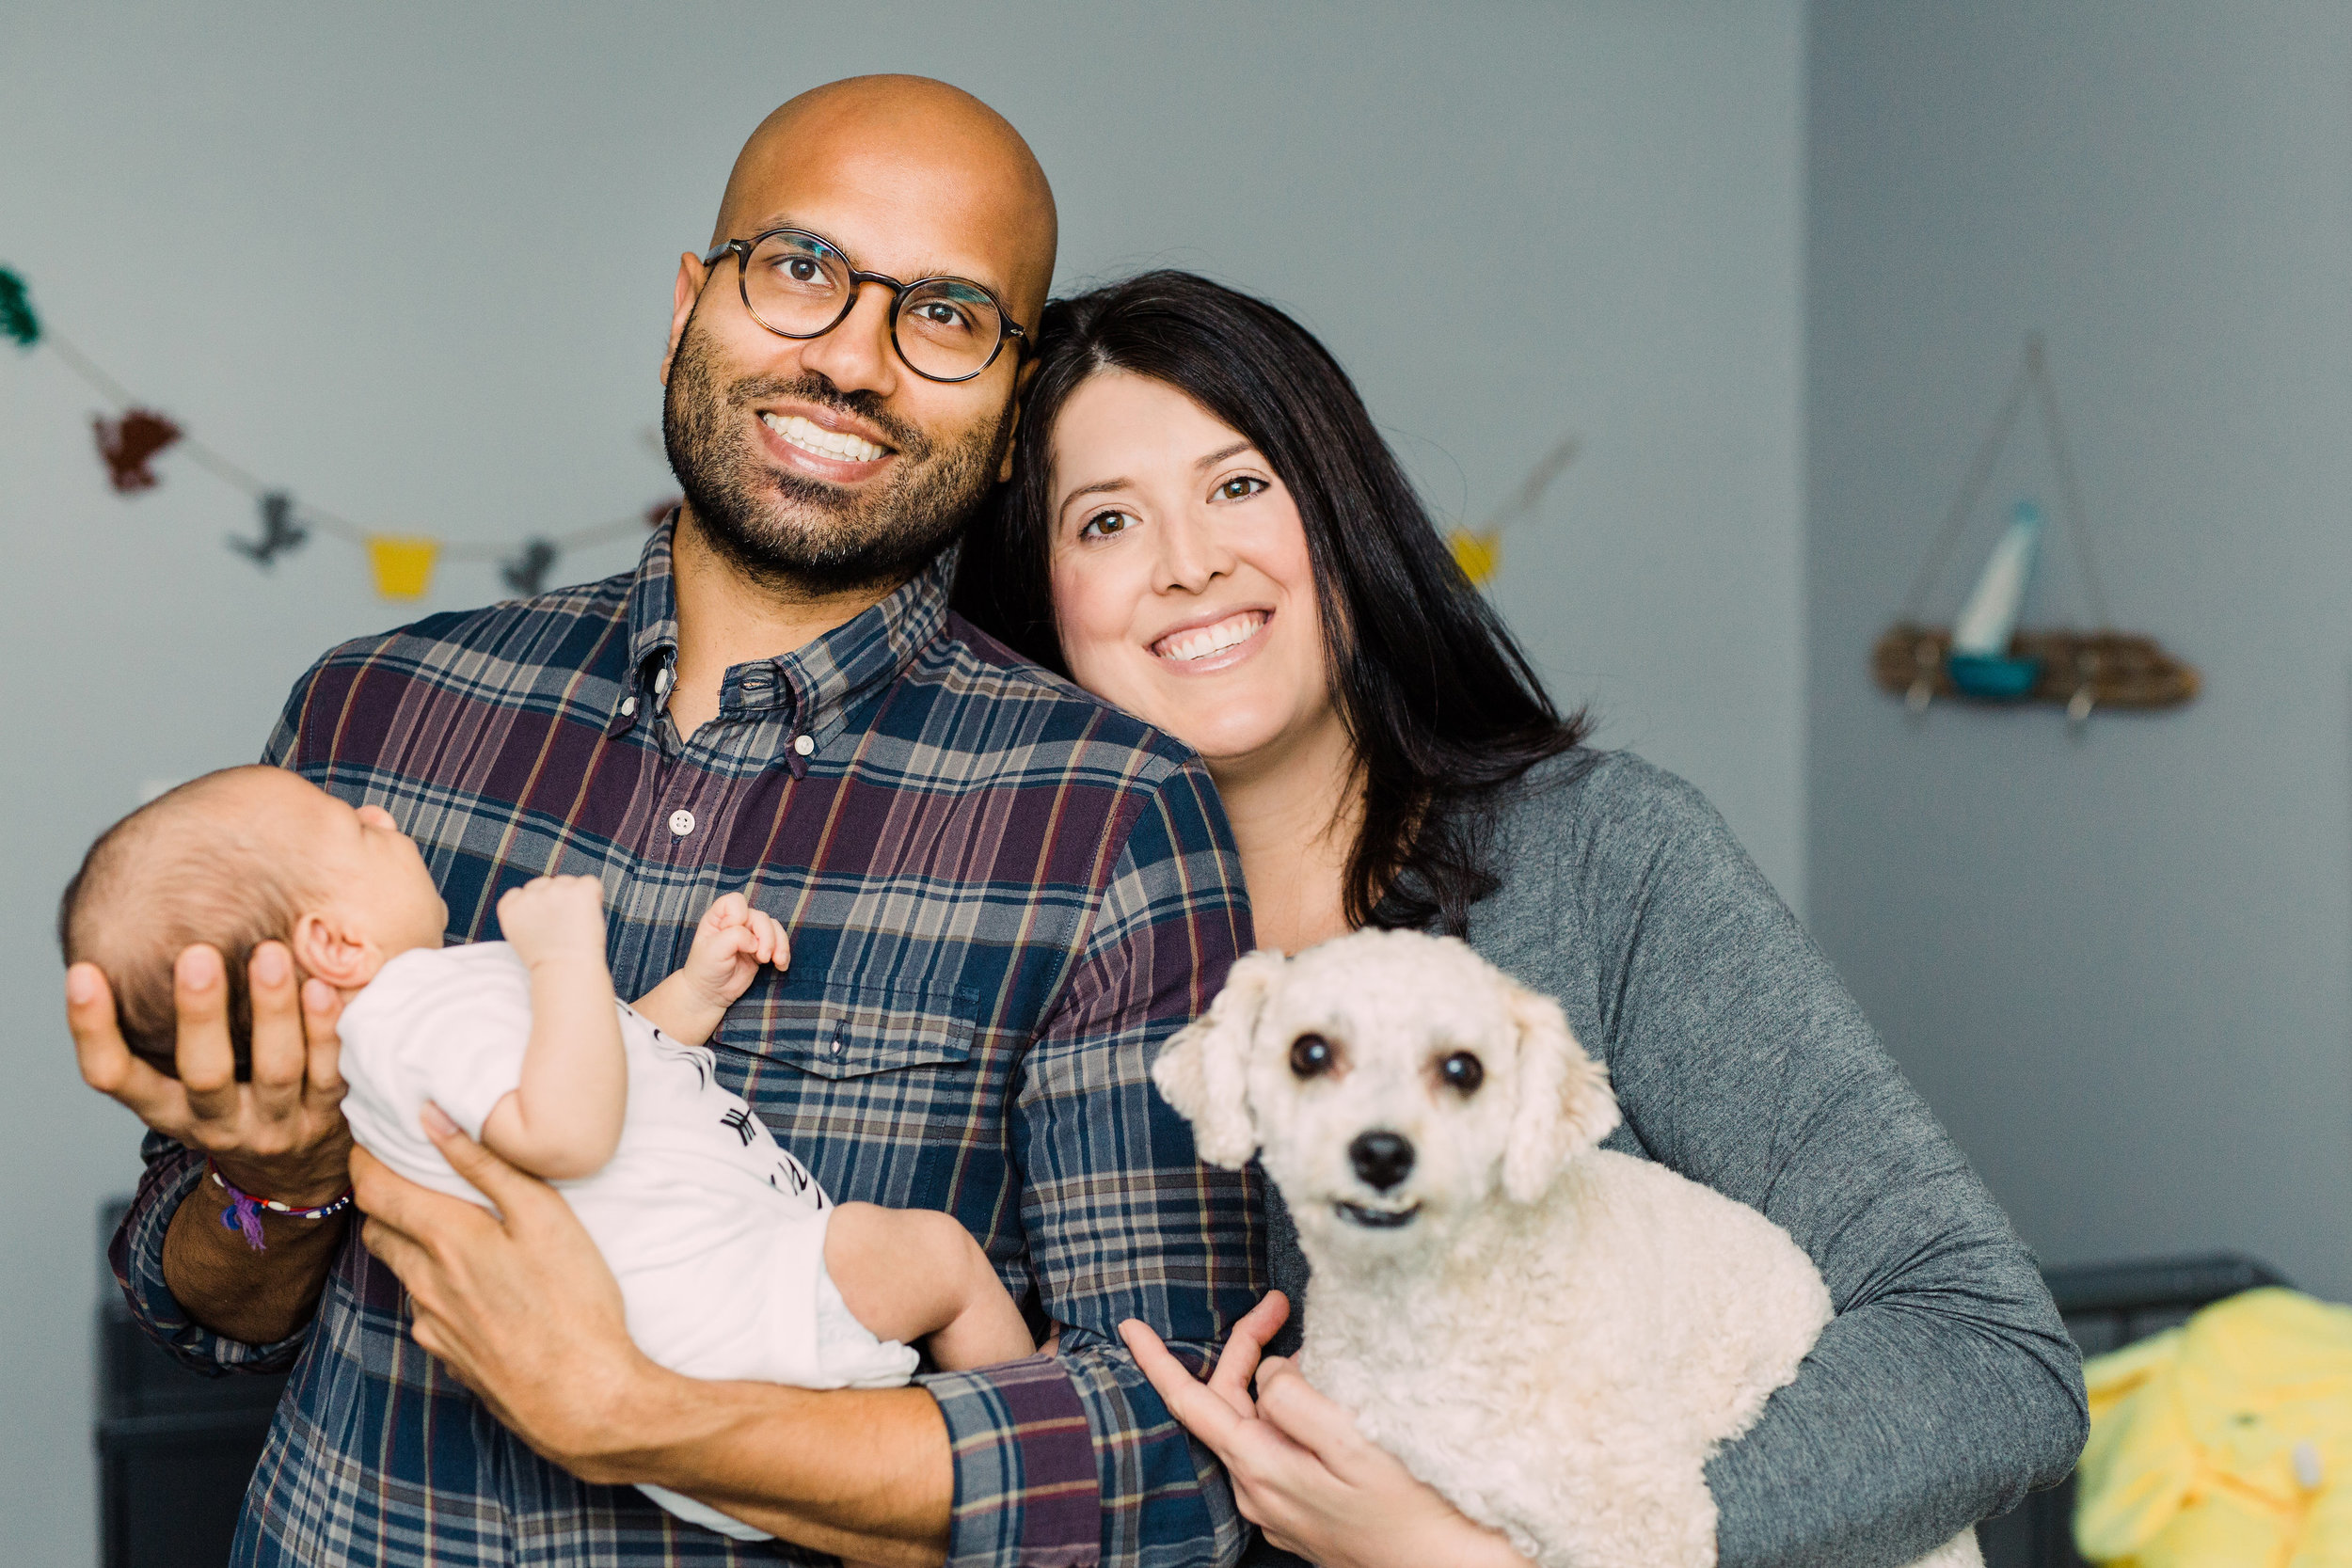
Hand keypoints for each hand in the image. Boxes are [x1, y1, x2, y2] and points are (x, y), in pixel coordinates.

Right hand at [70, 942, 352, 1206]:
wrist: (296, 1176)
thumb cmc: (232, 1103)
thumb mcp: (184, 1082)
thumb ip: (167, 1031)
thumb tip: (146, 937)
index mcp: (167, 1110)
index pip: (113, 1077)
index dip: (93, 1030)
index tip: (84, 974)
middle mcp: (216, 1123)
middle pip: (204, 1073)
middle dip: (200, 1014)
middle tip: (197, 956)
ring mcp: (277, 1124)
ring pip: (277, 1069)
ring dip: (274, 1009)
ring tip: (270, 953)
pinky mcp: (329, 1117)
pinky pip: (330, 1070)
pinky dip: (326, 1028)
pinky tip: (323, 986)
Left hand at [353, 1104, 656, 1478]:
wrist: (583, 1398)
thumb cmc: (575, 1301)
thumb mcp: (544, 1216)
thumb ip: (486, 1164)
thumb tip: (432, 1119)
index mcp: (446, 1238)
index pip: (373, 1188)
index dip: (364, 1158)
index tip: (374, 1137)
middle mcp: (425, 1281)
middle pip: (377, 1228)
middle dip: (383, 1196)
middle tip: (409, 1173)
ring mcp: (432, 1323)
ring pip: (400, 1269)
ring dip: (408, 1241)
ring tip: (447, 1224)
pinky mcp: (446, 1354)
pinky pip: (424, 1308)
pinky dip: (434, 1284)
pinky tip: (474, 1284)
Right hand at [497, 876, 608, 970]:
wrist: (566, 972)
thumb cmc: (548, 962)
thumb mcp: (522, 936)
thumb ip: (527, 914)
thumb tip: (544, 901)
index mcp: (510, 906)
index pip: (521, 893)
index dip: (536, 906)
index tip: (544, 923)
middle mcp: (530, 894)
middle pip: (546, 885)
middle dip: (556, 900)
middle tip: (565, 926)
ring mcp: (555, 890)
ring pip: (568, 883)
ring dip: (574, 897)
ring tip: (576, 926)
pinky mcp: (579, 890)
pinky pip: (590, 883)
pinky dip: (594, 896)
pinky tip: (590, 916)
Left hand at [682, 892, 788, 1007]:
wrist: (711, 993)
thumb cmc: (705, 969)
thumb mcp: (714, 950)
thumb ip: (735, 937)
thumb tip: (755, 941)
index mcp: (718, 918)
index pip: (735, 902)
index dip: (739, 915)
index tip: (732, 934)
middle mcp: (735, 923)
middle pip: (760, 916)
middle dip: (766, 936)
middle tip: (762, 957)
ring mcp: (749, 936)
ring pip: (774, 927)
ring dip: (779, 944)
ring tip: (777, 961)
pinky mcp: (760, 949)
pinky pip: (779, 942)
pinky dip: (784, 953)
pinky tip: (781, 965)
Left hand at [1120, 1298, 1527, 1567]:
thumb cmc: (1413, 1507)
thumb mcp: (1354, 1440)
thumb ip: (1297, 1400)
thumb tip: (1269, 1373)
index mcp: (1262, 1468)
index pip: (1191, 1404)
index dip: (1156, 1362)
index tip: (1127, 1326)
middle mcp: (1258, 1491)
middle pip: (1228, 1404)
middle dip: (1246, 1348)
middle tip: (1281, 1305)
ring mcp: (1278, 1506)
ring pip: (1254, 1424)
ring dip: (1271, 1378)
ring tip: (1316, 1348)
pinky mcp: (1301, 1511)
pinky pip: (1276, 1447)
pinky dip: (1288, 1411)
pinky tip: (1323, 1396)